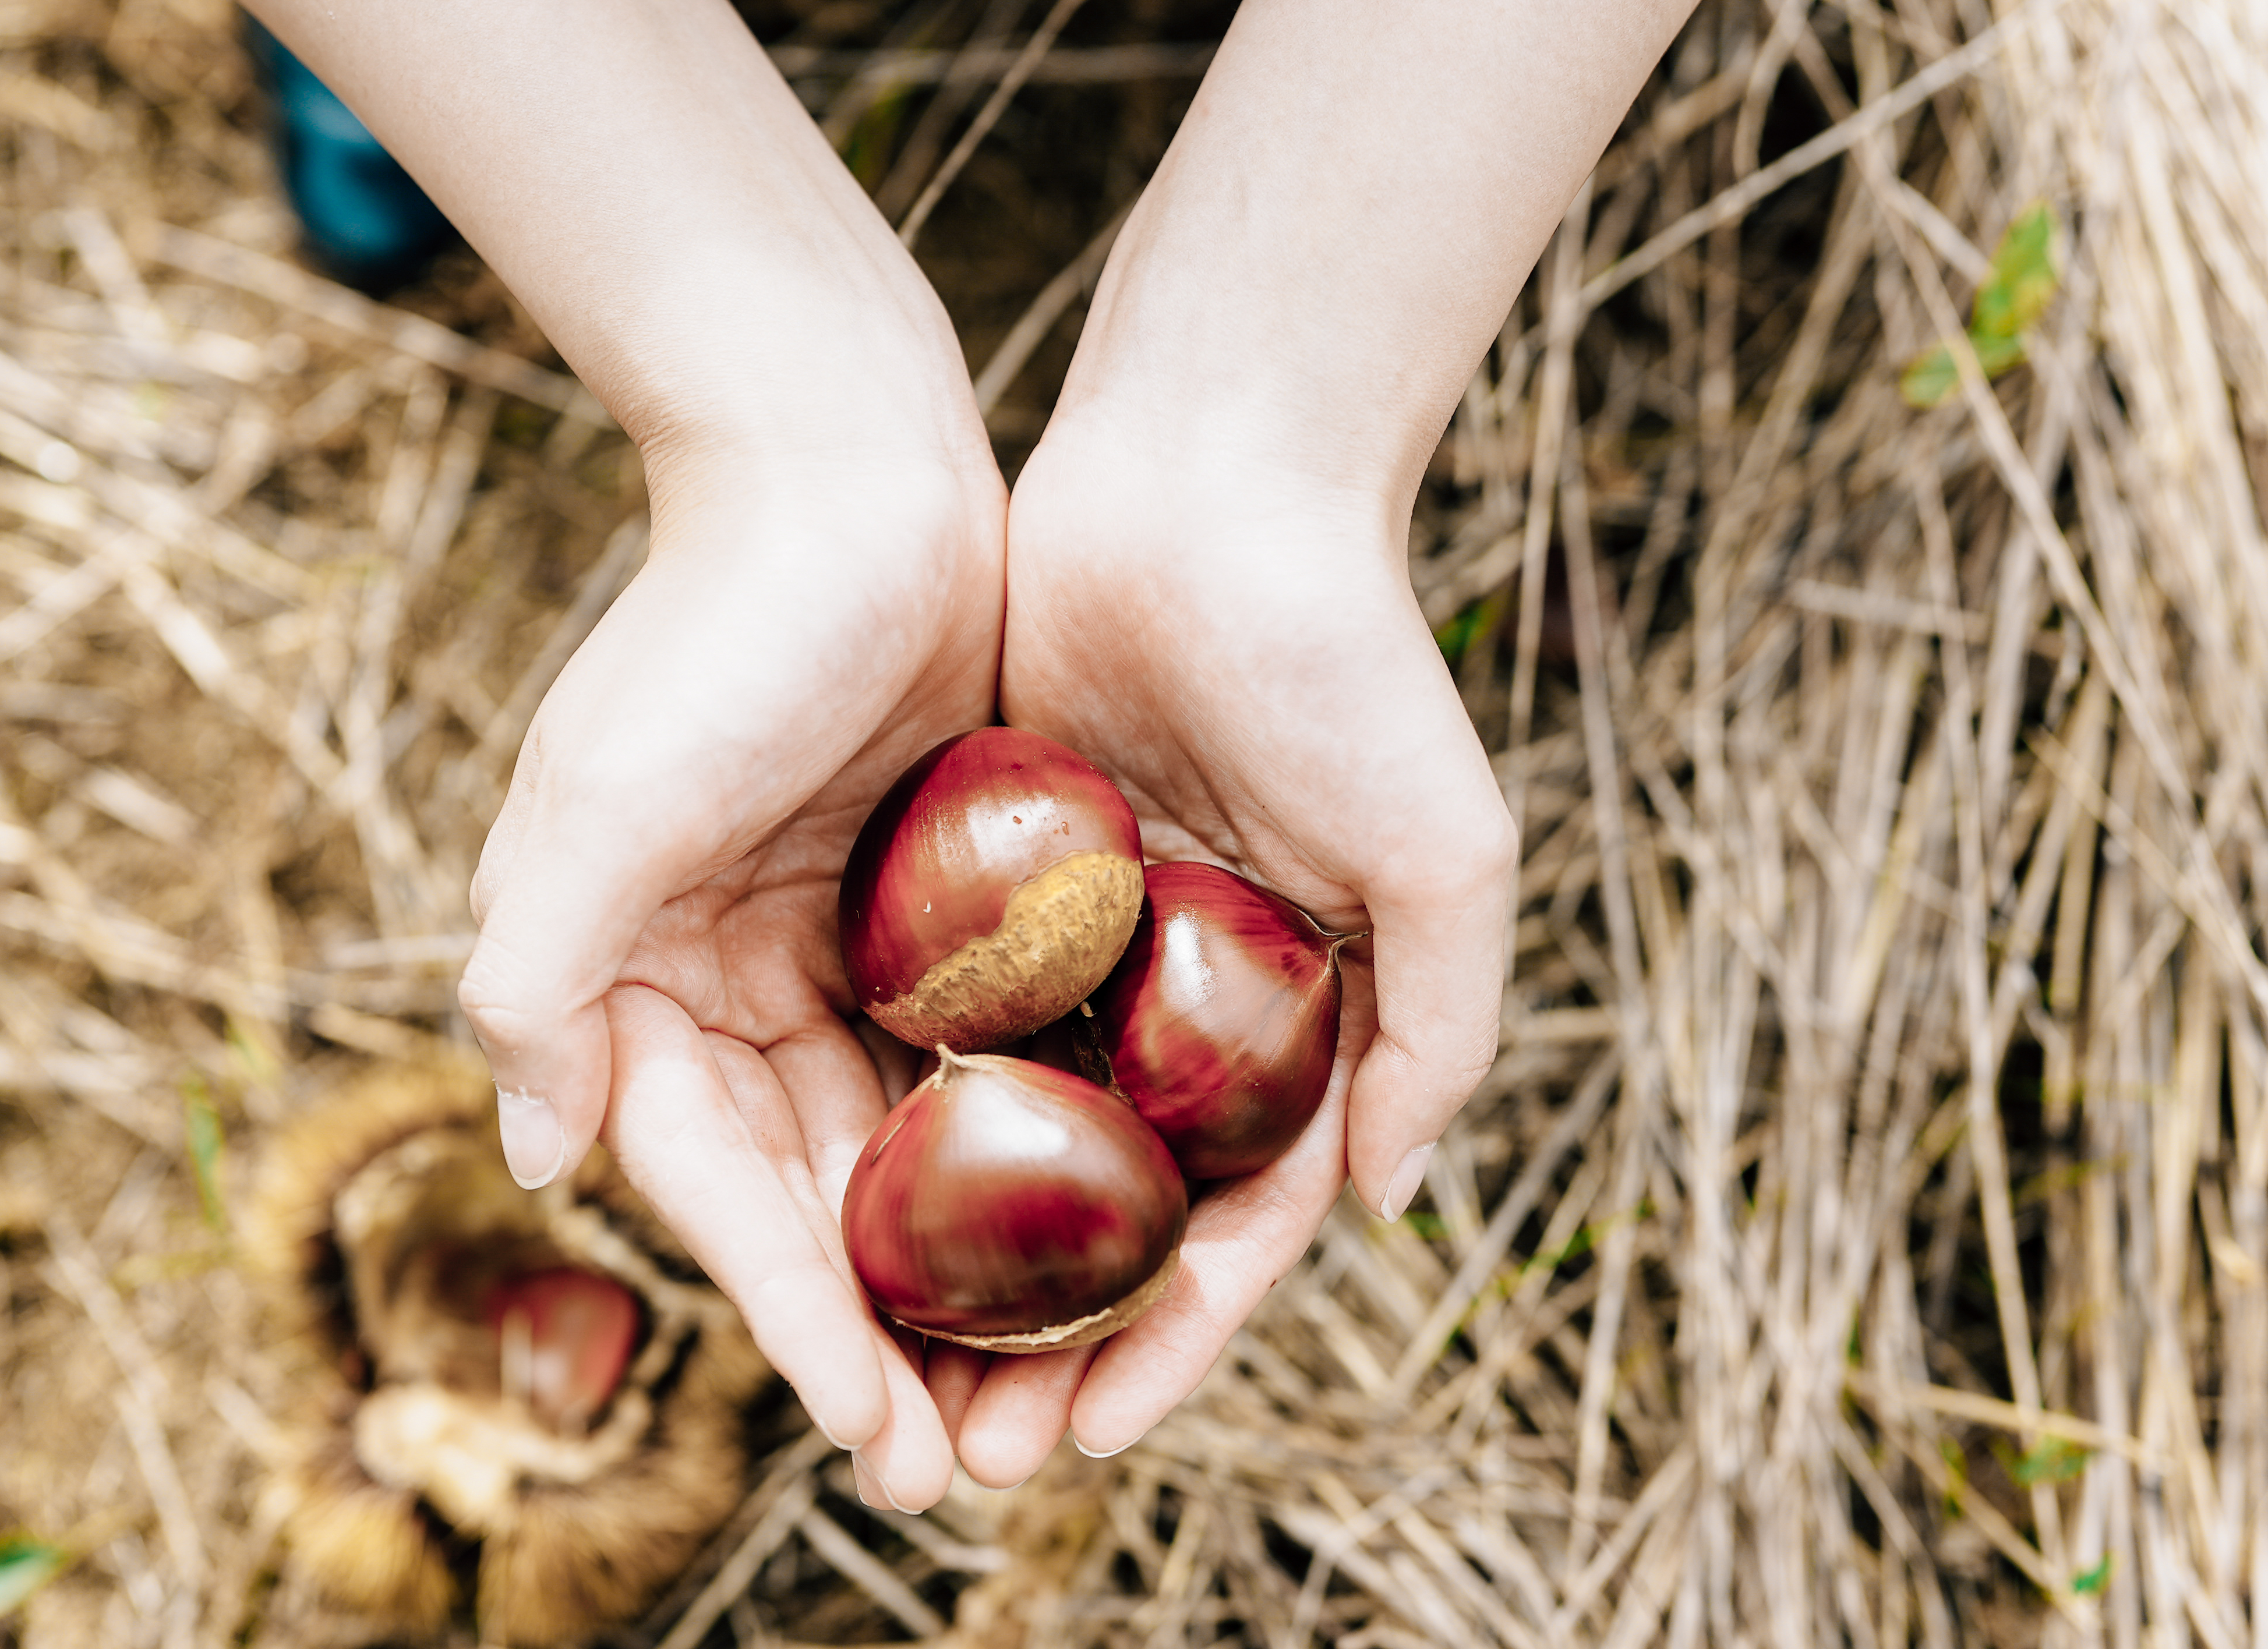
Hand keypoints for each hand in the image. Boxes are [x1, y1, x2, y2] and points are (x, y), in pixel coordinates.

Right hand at [461, 449, 1004, 1512]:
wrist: (840, 456)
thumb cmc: (717, 622)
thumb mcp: (605, 797)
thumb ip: (542, 977)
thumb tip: (540, 1155)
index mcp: (637, 981)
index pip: (721, 1196)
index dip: (796, 1324)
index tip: (881, 1442)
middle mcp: (729, 980)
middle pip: (816, 1197)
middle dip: (888, 1334)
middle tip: (979, 1462)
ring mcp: (838, 943)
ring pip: (906, 1145)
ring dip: (964, 1268)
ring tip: (1050, 1389)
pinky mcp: (934, 897)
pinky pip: (979, 1049)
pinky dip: (1022, 1138)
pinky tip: (1097, 1222)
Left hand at [929, 409, 1515, 1482]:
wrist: (1212, 473)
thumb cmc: (1347, 657)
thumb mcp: (1440, 849)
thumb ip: (1434, 1028)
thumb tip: (1384, 1203)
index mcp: (1287, 1016)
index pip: (1224, 1226)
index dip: (1165, 1342)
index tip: (1091, 1434)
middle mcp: (1174, 997)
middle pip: (1097, 1211)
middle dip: (1039, 1339)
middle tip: (959, 1449)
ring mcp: (1073, 941)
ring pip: (1001, 1137)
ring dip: (949, 1261)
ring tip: (877, 1367)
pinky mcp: (978, 870)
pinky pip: (931, 1014)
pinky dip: (893, 1108)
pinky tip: (827, 1197)